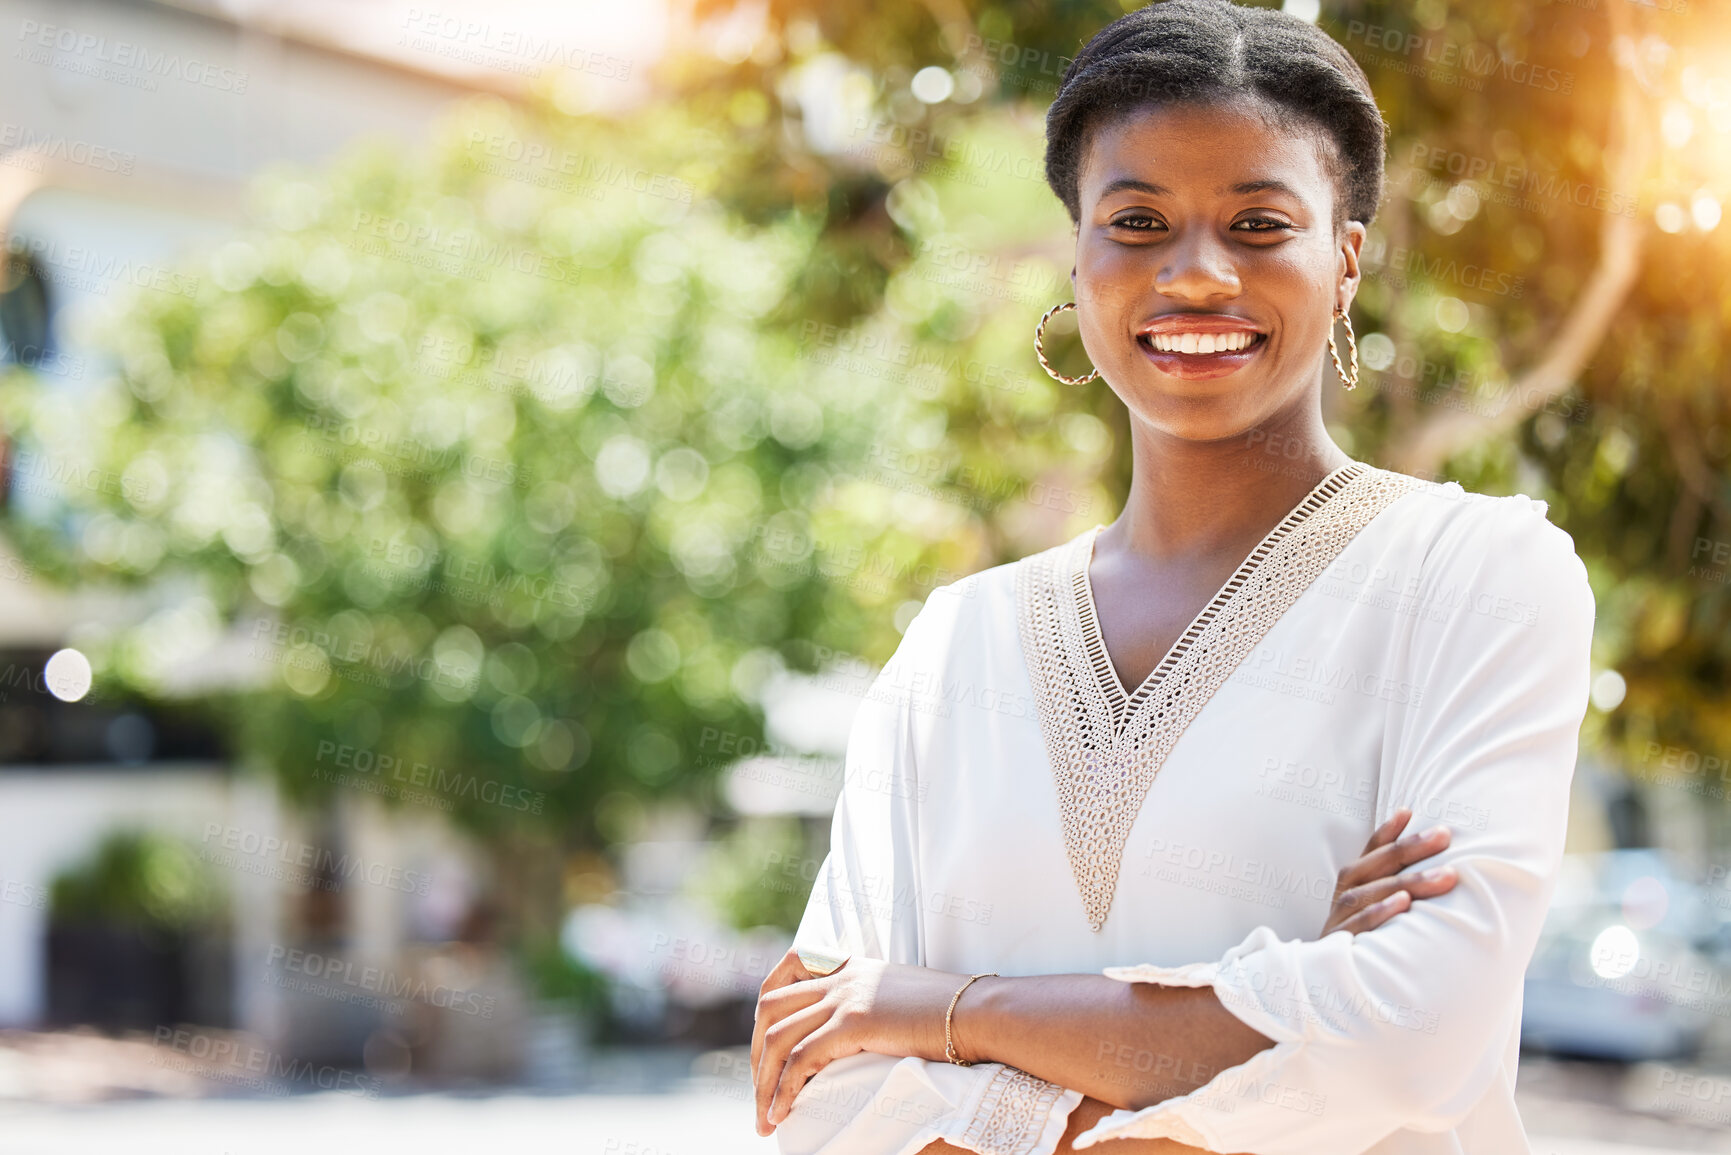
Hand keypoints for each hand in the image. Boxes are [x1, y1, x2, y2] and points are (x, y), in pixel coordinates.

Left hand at [750, 947, 962, 1135]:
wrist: (981, 1012)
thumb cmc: (953, 1015)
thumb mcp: (901, 1000)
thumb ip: (873, 1007)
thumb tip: (858, 1040)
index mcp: (851, 966)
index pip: (788, 967)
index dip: (766, 1006)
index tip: (764, 1047)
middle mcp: (841, 976)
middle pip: (769, 1007)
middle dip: (755, 1054)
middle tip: (760, 1095)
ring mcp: (845, 997)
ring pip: (776, 1037)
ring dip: (763, 1083)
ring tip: (765, 1119)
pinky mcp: (854, 1022)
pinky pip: (800, 1059)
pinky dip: (784, 1090)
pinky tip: (782, 1114)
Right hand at [1320, 807, 1457, 936]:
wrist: (1327, 990)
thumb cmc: (1363, 942)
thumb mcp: (1373, 910)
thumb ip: (1392, 884)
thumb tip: (1427, 858)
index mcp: (1351, 886)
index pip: (1370, 852)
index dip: (1387, 832)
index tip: (1411, 810)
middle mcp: (1343, 898)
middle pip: (1372, 866)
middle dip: (1409, 849)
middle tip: (1445, 835)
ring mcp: (1339, 922)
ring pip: (1367, 894)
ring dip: (1405, 882)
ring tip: (1445, 876)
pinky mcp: (1339, 947)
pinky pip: (1358, 928)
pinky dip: (1379, 914)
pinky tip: (1403, 905)